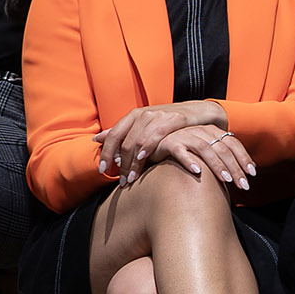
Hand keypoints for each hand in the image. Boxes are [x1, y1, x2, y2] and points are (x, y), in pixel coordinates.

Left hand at [95, 101, 228, 184]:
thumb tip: (97, 139)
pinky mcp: (175, 119)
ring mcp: (159, 115)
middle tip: (122, 181)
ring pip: (139, 141)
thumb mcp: (143, 126)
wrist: (198, 112)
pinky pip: (157, 134)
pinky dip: (148, 148)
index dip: (106, 153)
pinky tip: (144, 160)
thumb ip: (121, 133)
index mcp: (133, 116)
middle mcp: (144, 114)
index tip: (102, 170)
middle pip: (126, 142)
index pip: (114, 135)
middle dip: (122, 164)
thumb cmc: (168, 123)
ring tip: (132, 179)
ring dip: (134, 163)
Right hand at [143, 124, 257, 190]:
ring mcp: (185, 135)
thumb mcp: (204, 153)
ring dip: (217, 165)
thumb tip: (240, 174)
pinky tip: (197, 172)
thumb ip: (220, 159)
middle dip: (235, 168)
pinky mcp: (168, 142)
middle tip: (243, 185)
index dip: (244, 158)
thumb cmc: (183, 151)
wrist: (154, 145)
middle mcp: (200, 131)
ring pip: (205, 149)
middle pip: (223, 148)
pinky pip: (180, 150)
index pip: (233, 143)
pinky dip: (189, 160)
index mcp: (212, 132)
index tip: (252, 174)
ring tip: (225, 180)